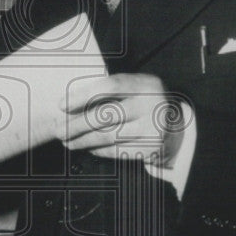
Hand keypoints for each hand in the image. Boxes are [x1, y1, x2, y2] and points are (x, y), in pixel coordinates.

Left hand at [60, 73, 186, 165]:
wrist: (177, 127)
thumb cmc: (144, 104)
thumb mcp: (134, 89)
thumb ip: (110, 92)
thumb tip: (69, 105)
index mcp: (145, 83)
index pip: (109, 86)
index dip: (82, 95)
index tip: (61, 105)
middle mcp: (152, 104)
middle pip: (105, 115)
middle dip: (75, 124)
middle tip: (58, 129)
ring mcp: (154, 128)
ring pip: (108, 136)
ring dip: (82, 140)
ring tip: (67, 141)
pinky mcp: (153, 149)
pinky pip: (116, 151)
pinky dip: (98, 150)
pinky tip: (87, 148)